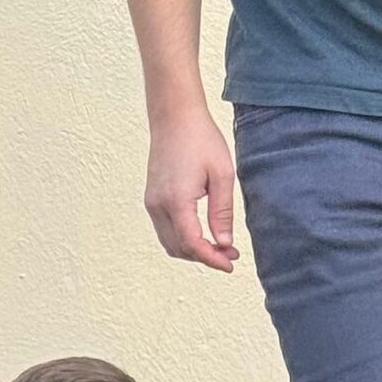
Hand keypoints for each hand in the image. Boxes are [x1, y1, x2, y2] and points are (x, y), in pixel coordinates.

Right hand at [143, 106, 237, 272]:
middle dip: (204, 257)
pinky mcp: (151, 200)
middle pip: (179, 249)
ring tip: (218, 245)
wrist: (174, 117)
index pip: (193, 244)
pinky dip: (183, 239)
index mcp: (177, 200)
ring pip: (170, 243)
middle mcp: (159, 206)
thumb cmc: (201, 139)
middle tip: (229, 253)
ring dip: (193, 250)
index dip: (212, 259)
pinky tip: (202, 233)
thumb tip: (224, 243)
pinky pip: (165, 231)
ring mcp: (151, 204)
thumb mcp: (222, 174)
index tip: (229, 264)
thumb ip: (222, 212)